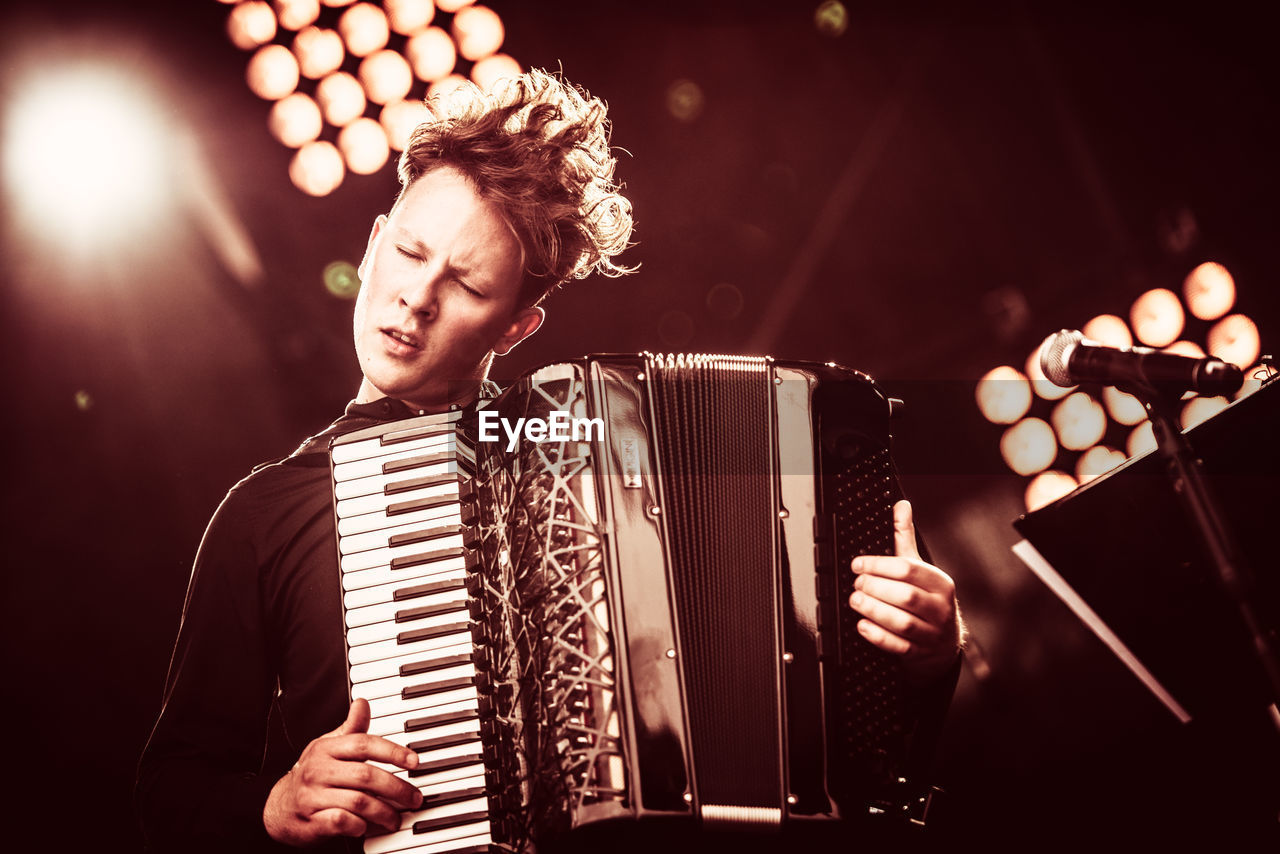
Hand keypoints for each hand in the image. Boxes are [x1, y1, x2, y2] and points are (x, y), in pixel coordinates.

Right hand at [263, 698, 422, 844]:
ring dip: (383, 812)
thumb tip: (363, 703)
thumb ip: (351, 729)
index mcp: (326, 749)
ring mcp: (313, 796)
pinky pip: (341, 822)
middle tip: (414, 798)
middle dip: (396, 788)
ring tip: (396, 818)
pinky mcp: (311, 821)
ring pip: (358, 802)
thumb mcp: (328, 748)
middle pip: (365, 775)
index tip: (414, 761)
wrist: (278, 807)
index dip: (392, 751)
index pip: (363, 743)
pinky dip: (359, 825)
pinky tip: (368, 826)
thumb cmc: (312, 774)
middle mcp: (318, 770)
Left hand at [849, 500, 960, 682]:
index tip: (858, 564)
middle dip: (875, 588)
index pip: (908, 570)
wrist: (944, 644)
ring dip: (874, 611)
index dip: (878, 565)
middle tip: (856, 584)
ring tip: (855, 601)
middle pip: (905, 596)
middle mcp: (939, 608)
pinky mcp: (921, 654)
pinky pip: (899, 647)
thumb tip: (900, 507)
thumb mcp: (920, 569)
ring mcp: (931, 633)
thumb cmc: (928, 600)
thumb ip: (905, 539)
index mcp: (939, 583)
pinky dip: (878, 637)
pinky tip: (863, 626)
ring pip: (902, 622)